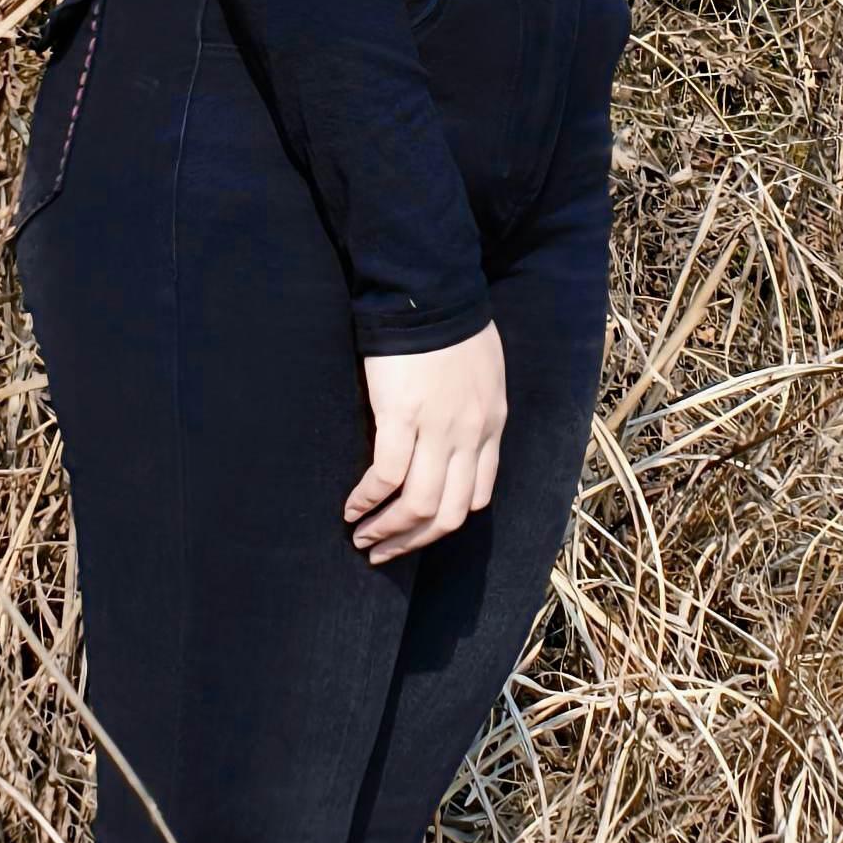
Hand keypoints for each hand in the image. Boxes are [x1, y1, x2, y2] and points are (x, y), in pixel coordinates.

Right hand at [345, 322, 506, 565]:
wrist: (431, 290)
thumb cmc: (453, 322)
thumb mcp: (484, 374)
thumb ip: (474, 410)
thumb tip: (451, 439)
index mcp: (491, 425)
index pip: (480, 495)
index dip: (447, 521)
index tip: (419, 529)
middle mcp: (470, 435)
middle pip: (450, 513)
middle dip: (414, 541)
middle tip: (384, 552)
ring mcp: (438, 428)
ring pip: (419, 505)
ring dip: (388, 531)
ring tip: (362, 540)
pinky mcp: (401, 415)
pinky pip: (386, 476)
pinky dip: (368, 500)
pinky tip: (350, 508)